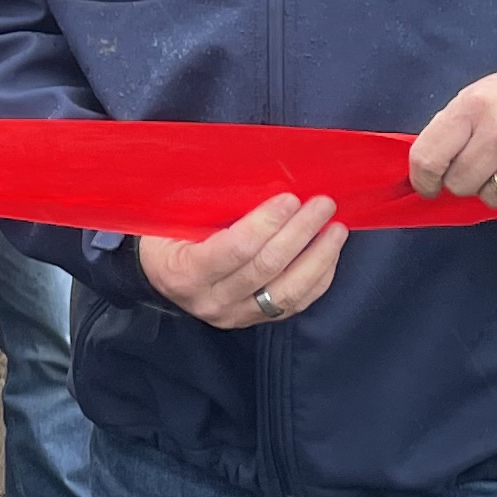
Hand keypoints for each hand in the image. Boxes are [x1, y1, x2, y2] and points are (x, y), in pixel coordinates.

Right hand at [139, 192, 349, 329]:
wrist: (160, 275)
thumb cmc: (166, 236)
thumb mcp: (171, 218)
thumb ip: (205, 204)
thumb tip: (255, 176)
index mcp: (184, 272)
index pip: (234, 250)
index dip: (266, 223)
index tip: (290, 198)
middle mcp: (210, 301)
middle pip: (266, 268)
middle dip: (300, 232)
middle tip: (322, 204)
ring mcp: (235, 315)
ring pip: (287, 292)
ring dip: (318, 258)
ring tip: (336, 229)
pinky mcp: (255, 320)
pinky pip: (295, 303)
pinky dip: (319, 278)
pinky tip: (330, 253)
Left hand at [406, 69, 496, 223]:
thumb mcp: (482, 97)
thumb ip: (453, 131)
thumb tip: (425, 174)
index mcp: (475, 105)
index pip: (428, 157)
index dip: (424, 179)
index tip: (430, 185)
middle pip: (460, 184)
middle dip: (469, 181)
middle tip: (490, 165)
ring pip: (494, 201)